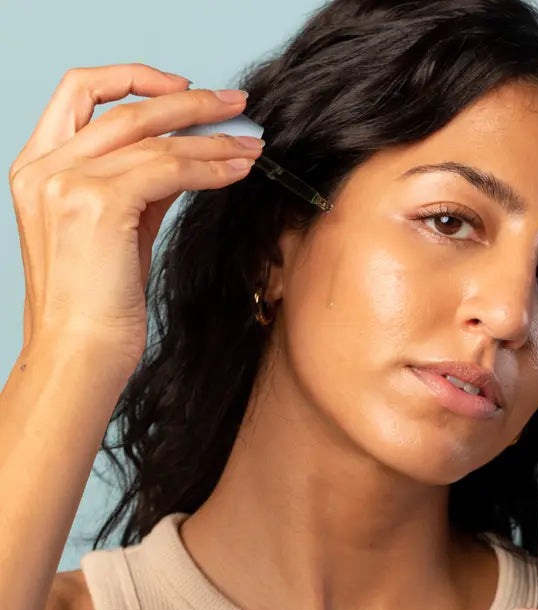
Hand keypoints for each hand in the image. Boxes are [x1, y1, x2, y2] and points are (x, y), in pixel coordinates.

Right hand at [8, 63, 263, 371]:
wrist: (79, 352)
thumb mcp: (114, 231)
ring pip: (156, 139)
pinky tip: (238, 170)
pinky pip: (170, 169)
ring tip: (251, 144)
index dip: (134, 79)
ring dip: (214, 138)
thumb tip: (182, 157)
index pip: (80, 92)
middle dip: (192, 101)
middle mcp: (44, 166)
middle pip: (127, 108)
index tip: (183, 89)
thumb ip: (138, 187)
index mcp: (38, 167)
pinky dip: (211, 166)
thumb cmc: (96, 303)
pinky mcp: (98, 203)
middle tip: (236, 104)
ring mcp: (67, 181)